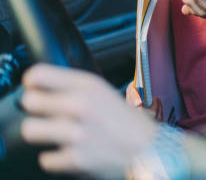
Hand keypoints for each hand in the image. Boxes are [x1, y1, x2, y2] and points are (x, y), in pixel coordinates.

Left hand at [21, 64, 157, 178]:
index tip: (36, 88)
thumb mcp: (104, 92)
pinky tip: (71, 151)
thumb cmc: (127, 122)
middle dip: (36, 109)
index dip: (33, 82)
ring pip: (31, 130)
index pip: (39, 74)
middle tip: (47, 114)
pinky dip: (56, 158)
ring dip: (42, 133)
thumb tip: (41, 86)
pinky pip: (46, 158)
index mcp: (88, 85)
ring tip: (56, 134)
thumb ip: (74, 87)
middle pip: (30, 101)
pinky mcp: (75, 159)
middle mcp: (81, 105)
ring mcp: (77, 133)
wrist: (149, 149)